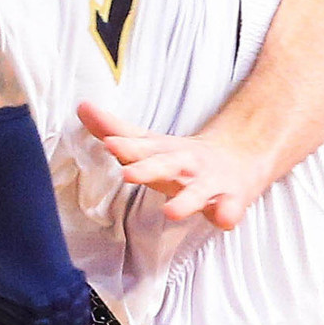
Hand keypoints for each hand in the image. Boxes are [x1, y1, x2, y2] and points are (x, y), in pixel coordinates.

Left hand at [77, 100, 272, 227]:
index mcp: (164, 152)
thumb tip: (82, 106)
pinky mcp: (231, 200)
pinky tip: (223, 218)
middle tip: (128, 174)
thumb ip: (116, 130)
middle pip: (166, 165)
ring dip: (186, 201)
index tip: (109, 143)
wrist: (241, 158)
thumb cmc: (183, 158)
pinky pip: (230, 210)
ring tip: (171, 212)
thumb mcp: (151, 143)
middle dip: (148, 169)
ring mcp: (209, 182)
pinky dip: (227, 214)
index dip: (126, 146)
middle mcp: (186, 164)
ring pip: (198, 192)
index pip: (142, 148)